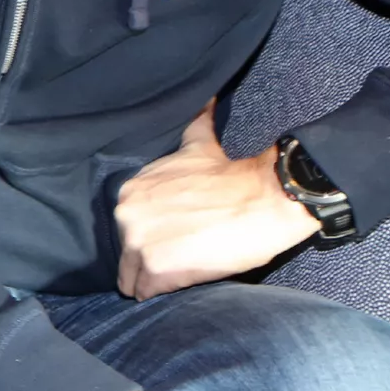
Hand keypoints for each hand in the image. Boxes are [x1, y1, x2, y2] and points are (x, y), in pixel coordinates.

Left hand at [114, 104, 316, 298]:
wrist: (264, 198)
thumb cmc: (233, 177)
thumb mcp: (198, 146)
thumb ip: (191, 127)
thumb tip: (205, 97)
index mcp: (131, 191)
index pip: (128, 228)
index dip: (151, 237)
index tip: (173, 239)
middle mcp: (125, 214)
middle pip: (126, 255)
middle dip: (149, 260)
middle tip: (182, 258)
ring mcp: (137, 242)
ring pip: (133, 277)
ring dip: (154, 279)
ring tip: (184, 272)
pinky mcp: (156, 269)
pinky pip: (148, 292)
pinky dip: (163, 293)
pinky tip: (185, 281)